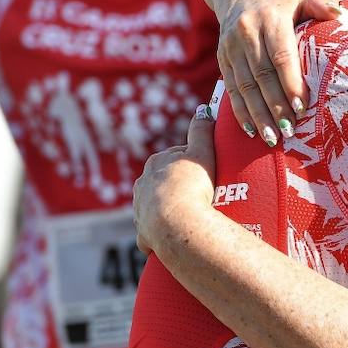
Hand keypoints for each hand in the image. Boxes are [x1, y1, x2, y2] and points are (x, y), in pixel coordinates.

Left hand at [133, 106, 217, 255]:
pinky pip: (150, 234)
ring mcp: (140, 211)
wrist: (178, 224)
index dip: (191, 164)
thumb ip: (201, 131)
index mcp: (155, 163)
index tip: (207, 173)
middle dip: (177, 187)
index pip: (174, 158)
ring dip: (167, 210)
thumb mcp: (201, 153)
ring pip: (153, 207)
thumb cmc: (191, 187)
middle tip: (201, 196)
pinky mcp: (143, 234)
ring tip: (189, 217)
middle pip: (162, 183)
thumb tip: (203, 110)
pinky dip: (159, 236)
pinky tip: (173, 238)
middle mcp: (142, 185)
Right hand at [217, 0, 339, 144]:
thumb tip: (337, 13)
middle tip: (290, 131)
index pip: (281, 55)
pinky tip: (251, 131)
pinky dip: (240, 112)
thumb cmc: (284, 5)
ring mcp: (230, 47)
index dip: (291, 83)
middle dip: (275, 106)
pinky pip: (231, 89)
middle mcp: (247, 32)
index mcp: (270, 18)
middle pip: (262, 75)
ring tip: (273, 139)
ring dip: (258, 115)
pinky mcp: (222, 59)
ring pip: (245, 86)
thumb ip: (321, 2)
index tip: (302, 108)